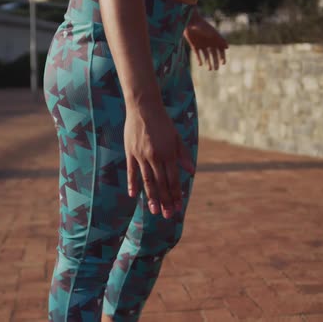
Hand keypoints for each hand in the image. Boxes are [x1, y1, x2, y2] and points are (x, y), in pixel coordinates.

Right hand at [125, 102, 194, 218]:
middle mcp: (155, 156)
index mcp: (168, 153)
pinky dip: (132, 184)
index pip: (174, 179)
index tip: (179, 207)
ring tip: (153, 211)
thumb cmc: (162, 121)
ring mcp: (141, 155)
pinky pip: (131, 171)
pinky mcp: (130, 152)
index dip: (176, 194)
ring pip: (147, 181)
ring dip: (151, 197)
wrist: (143, 106)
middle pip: (161, 183)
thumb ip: (183, 155)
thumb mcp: (176, 137)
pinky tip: (134, 195)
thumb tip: (192, 171)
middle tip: (167, 215)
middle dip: (166, 201)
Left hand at [184, 15, 228, 70]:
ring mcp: (202, 44)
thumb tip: (227, 47)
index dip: (222, 56)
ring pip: (206, 56)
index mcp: (214, 39)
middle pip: (214, 54)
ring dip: (208, 62)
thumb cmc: (200, 25)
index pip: (221, 50)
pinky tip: (200, 64)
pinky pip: (198, 54)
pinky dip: (199, 59)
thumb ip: (218, 40)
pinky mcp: (194, 45)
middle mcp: (209, 42)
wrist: (189, 21)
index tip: (223, 63)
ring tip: (209, 69)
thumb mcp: (210, 32)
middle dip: (215, 62)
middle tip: (216, 69)